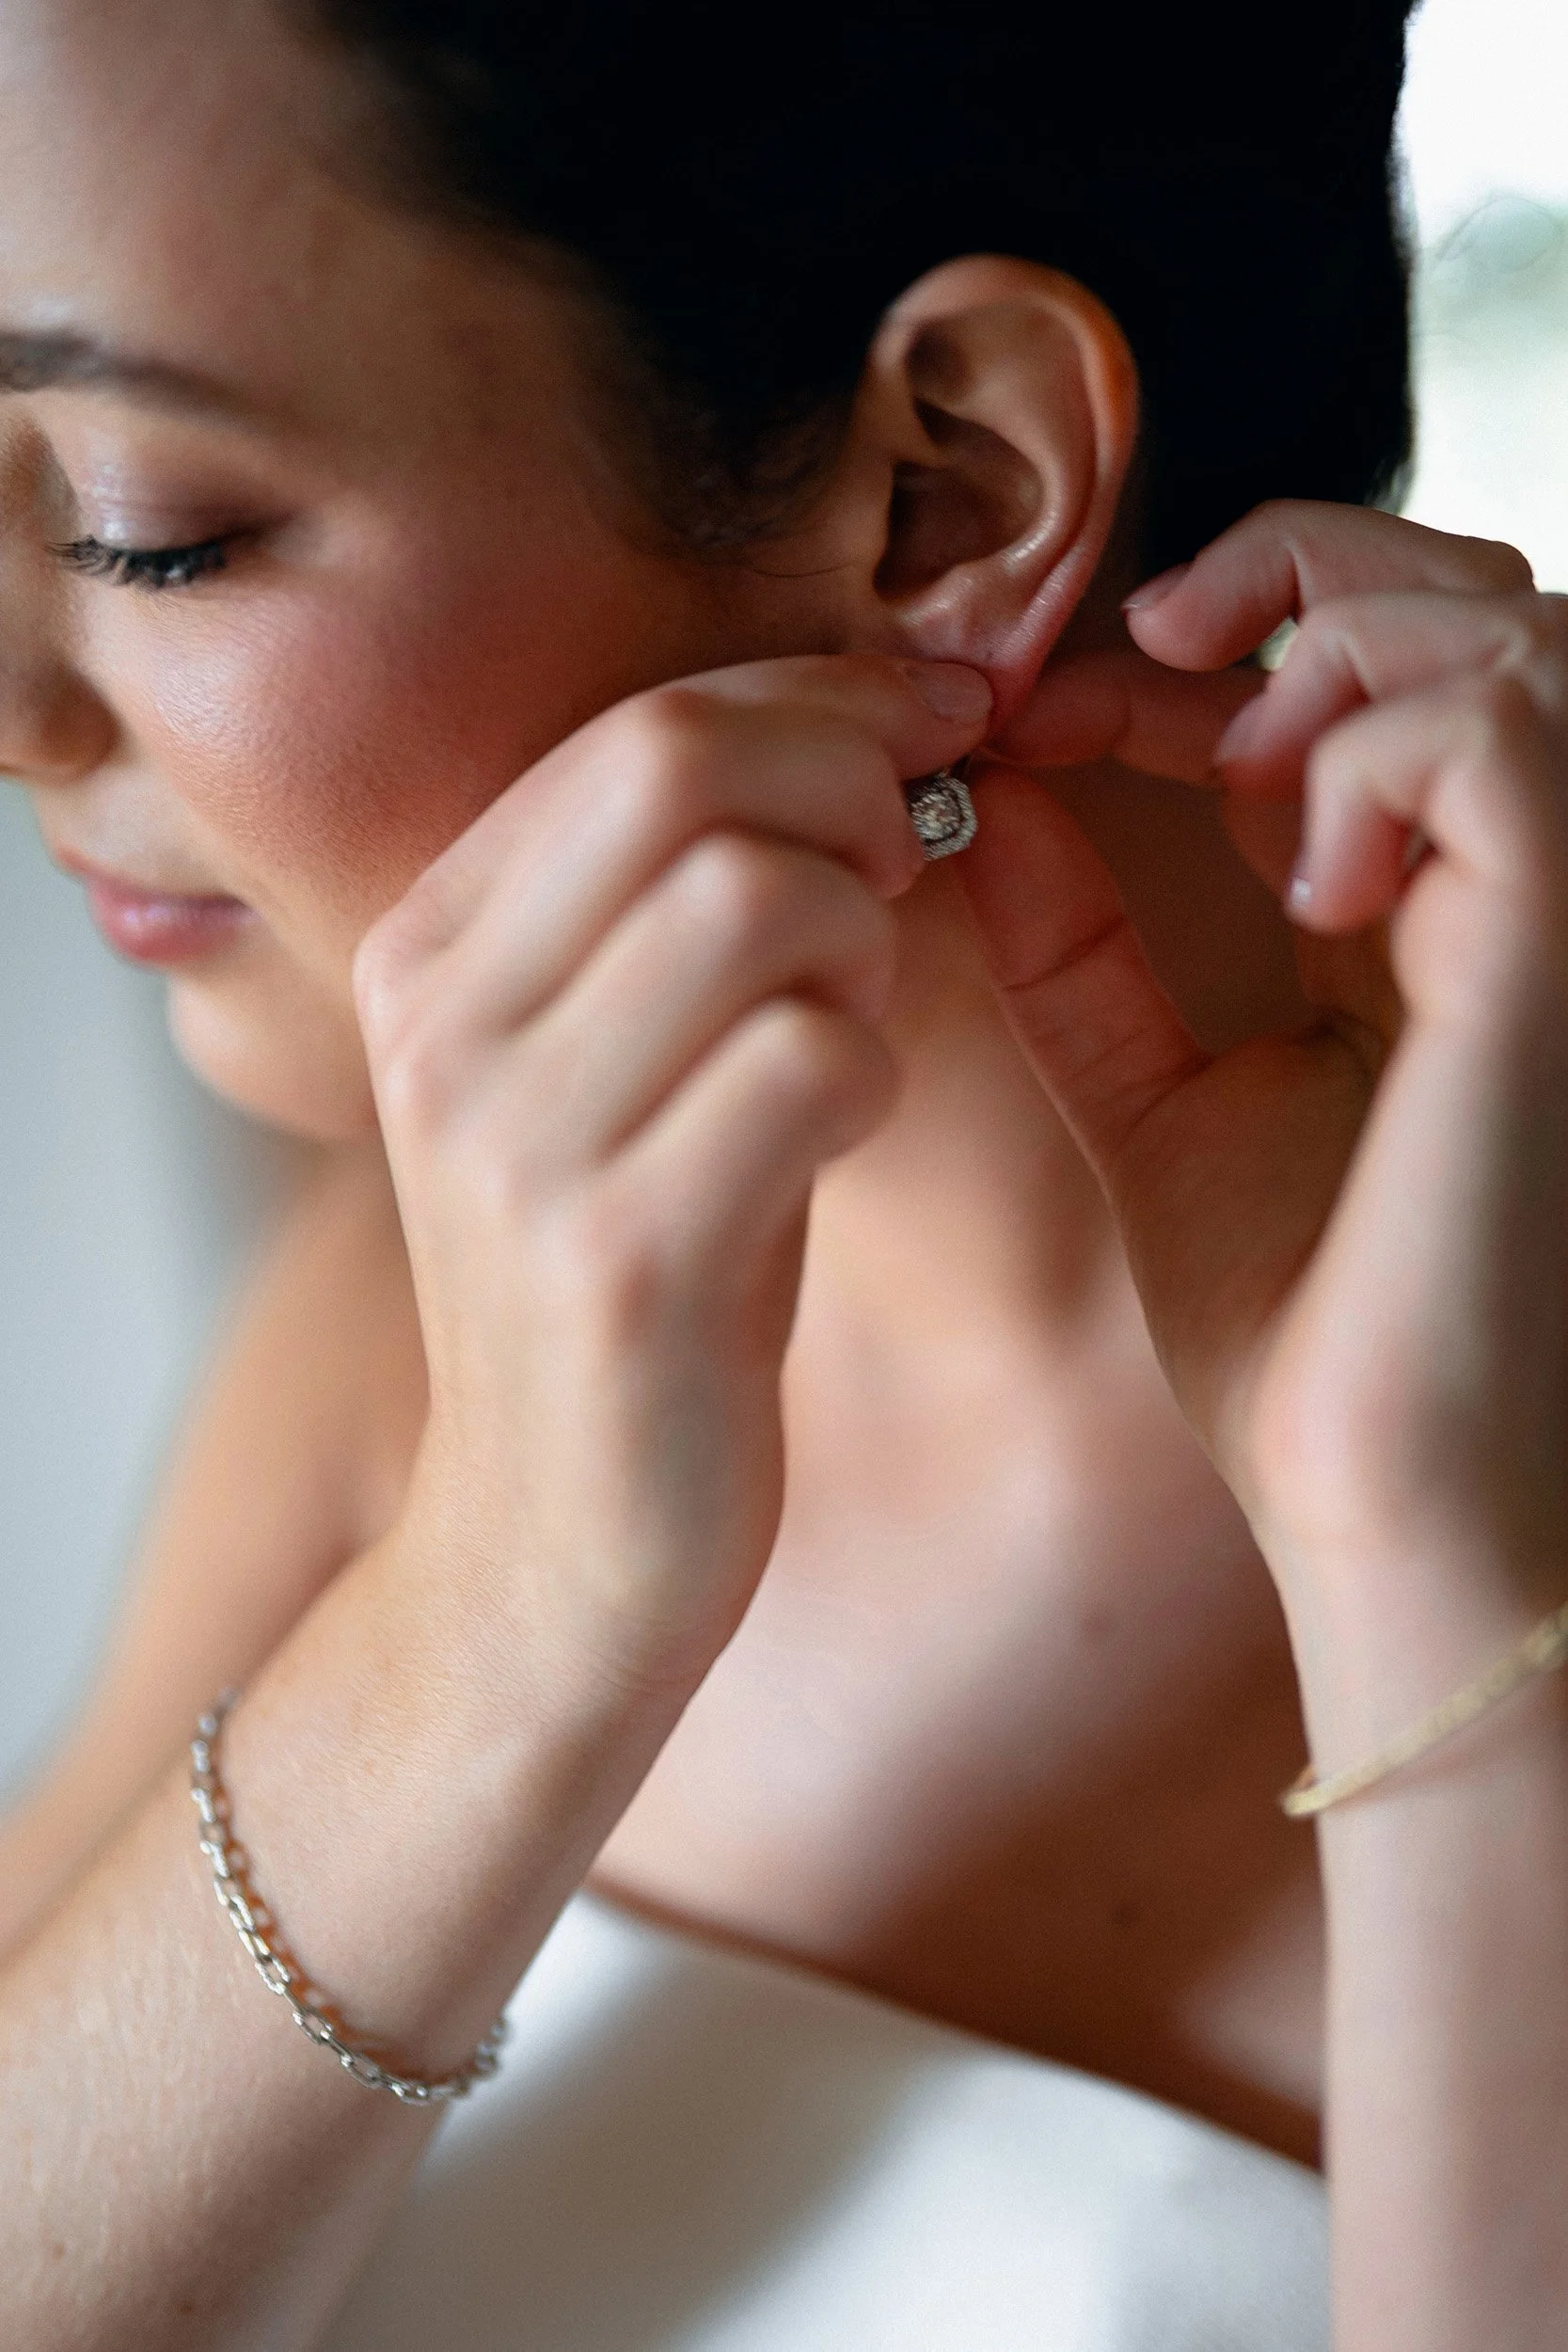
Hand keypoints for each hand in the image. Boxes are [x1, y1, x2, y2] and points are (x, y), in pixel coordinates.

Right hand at [353, 654, 989, 1689]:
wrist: (549, 1552)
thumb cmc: (625, 1282)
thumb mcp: (600, 1072)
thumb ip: (672, 909)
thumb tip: (855, 742)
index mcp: (427, 954)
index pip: (633, 724)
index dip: (816, 695)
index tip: (934, 718)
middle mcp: (442, 1027)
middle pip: (684, 770)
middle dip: (854, 779)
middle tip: (916, 854)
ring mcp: (518, 1144)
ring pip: (758, 901)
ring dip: (867, 939)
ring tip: (858, 1013)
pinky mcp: (623, 1261)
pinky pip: (814, 1061)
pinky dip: (876, 1071)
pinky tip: (849, 1126)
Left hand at [957, 503, 1567, 1640]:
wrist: (1385, 1497)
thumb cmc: (1305, 1331)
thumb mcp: (1158, 1098)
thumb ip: (1082, 947)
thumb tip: (987, 797)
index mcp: (1419, 914)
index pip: (1349, 682)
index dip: (1206, 642)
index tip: (1040, 701)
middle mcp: (1513, 889)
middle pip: (1466, 598)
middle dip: (1290, 580)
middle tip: (1143, 657)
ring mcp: (1558, 912)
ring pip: (1503, 628)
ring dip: (1331, 659)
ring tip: (1236, 790)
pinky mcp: (1564, 948)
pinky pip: (1501, 733)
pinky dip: (1373, 757)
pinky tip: (1303, 882)